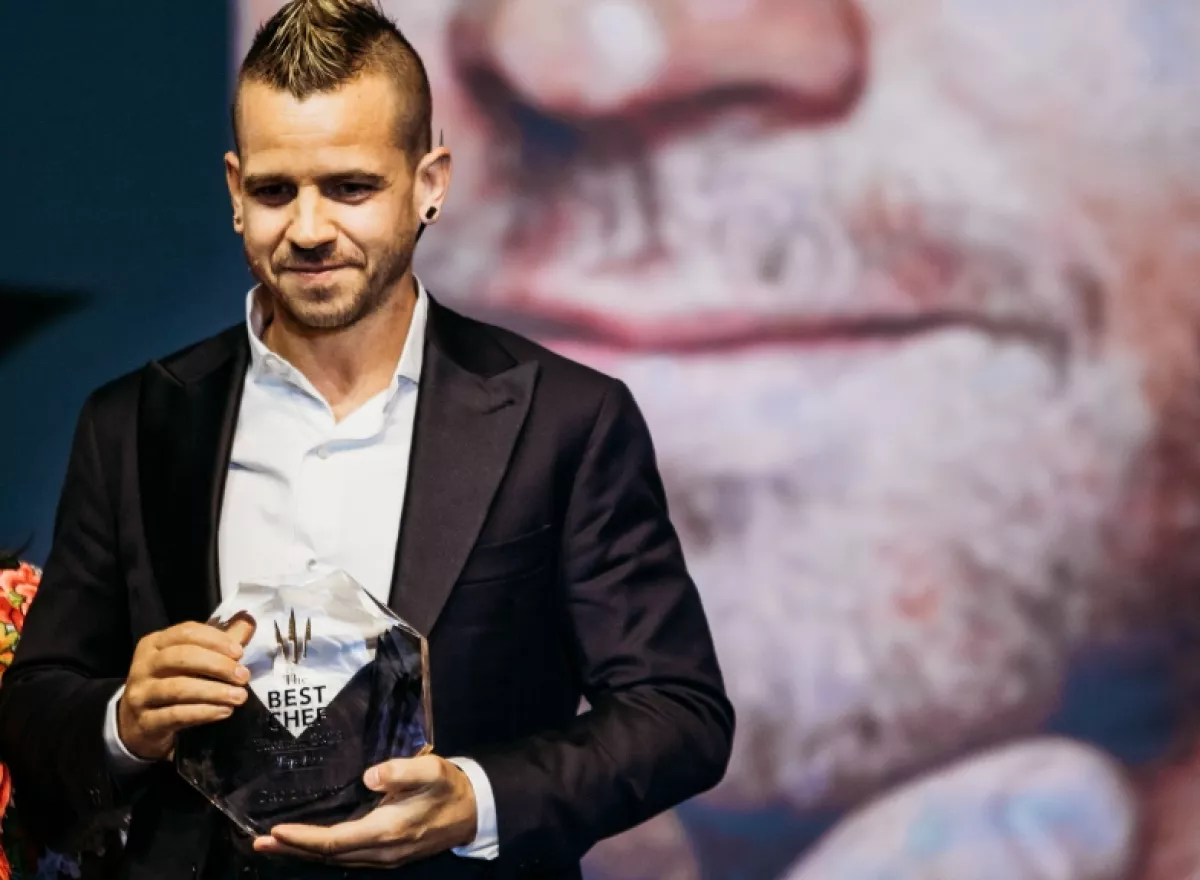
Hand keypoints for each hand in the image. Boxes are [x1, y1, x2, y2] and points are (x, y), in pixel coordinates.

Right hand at [116, 617, 254, 760]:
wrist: (139, 725)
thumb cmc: (172, 683)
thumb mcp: (192, 660)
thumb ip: (220, 641)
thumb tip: (248, 620)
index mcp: (154, 643)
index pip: (186, 632)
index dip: (215, 640)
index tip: (240, 652)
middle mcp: (143, 665)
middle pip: (181, 657)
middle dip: (217, 665)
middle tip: (244, 676)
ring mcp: (141, 694)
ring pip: (178, 688)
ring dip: (214, 691)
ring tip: (240, 696)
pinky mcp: (145, 721)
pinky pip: (176, 715)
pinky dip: (204, 712)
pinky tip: (225, 711)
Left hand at [253, 754, 478, 867]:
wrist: (473, 812)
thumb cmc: (449, 787)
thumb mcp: (431, 770)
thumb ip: (401, 771)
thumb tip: (370, 776)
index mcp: (388, 830)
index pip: (335, 840)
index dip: (304, 838)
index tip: (275, 830)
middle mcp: (381, 850)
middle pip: (328, 856)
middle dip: (292, 849)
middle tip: (257, 842)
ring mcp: (383, 857)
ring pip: (335, 860)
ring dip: (302, 853)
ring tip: (273, 844)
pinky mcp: (385, 855)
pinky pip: (345, 858)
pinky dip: (321, 853)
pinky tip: (308, 845)